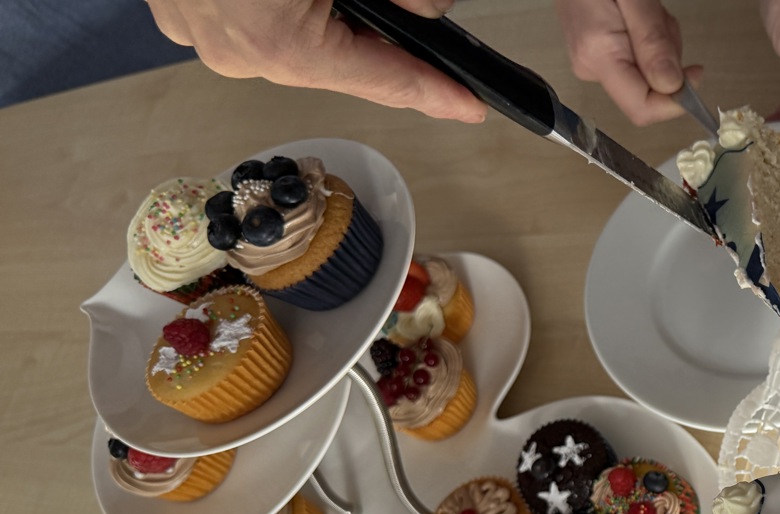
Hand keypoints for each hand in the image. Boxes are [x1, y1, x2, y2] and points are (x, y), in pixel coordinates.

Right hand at [145, 0, 486, 122]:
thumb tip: (432, 10)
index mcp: (275, 41)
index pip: (382, 76)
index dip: (434, 91)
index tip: (471, 107)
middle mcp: (231, 47)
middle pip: (339, 59)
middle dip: (386, 45)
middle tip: (429, 43)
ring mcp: (195, 25)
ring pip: (297, 39)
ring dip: (337, 23)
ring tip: (359, 9)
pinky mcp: (178, 1)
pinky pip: (253, 16)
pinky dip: (290, 6)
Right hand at [556, 0, 703, 125]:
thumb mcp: (634, 0)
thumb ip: (652, 41)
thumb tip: (672, 86)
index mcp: (599, 56)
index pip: (641, 109)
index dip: (675, 102)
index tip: (696, 73)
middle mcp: (593, 68)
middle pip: (650, 89)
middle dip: (668, 58)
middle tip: (658, 18)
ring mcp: (594, 64)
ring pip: (649, 74)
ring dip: (661, 44)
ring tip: (645, 10)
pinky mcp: (599, 56)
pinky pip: (639, 60)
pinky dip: (649, 40)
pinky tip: (638, 16)